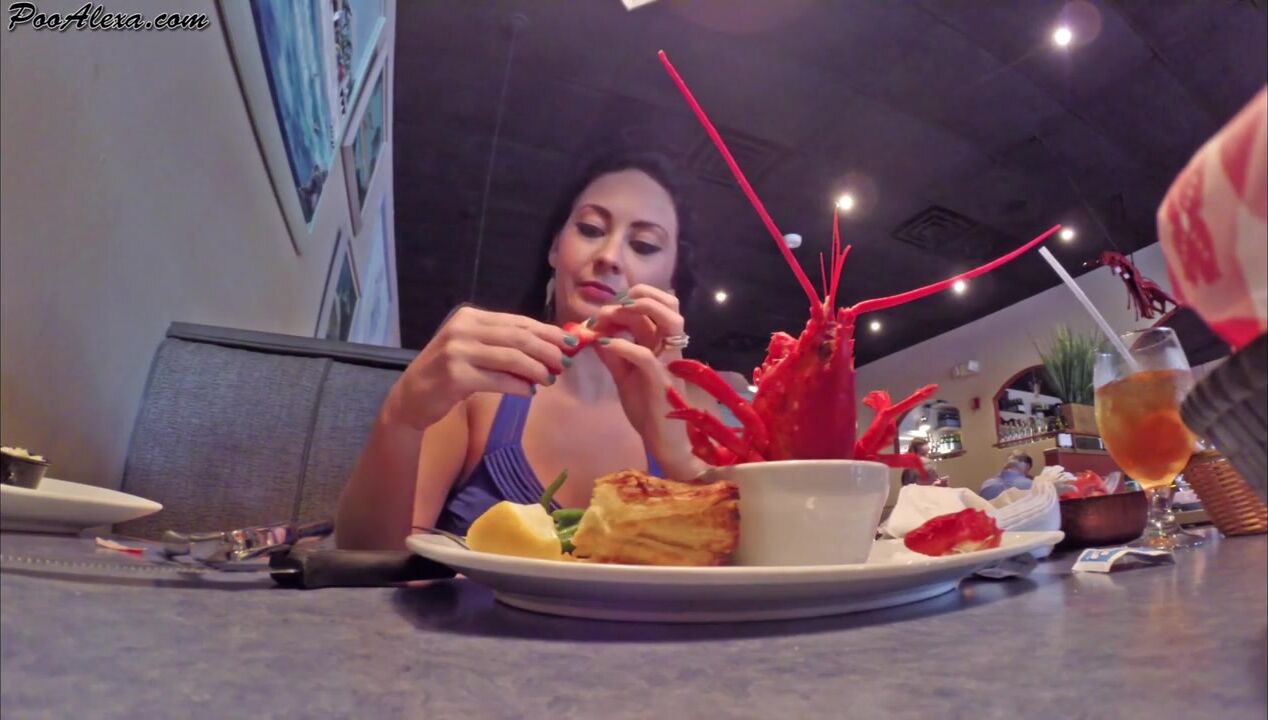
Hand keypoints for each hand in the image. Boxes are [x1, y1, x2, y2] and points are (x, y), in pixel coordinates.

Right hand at [388, 306, 567, 429]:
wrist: (411, 397)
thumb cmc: (448, 372)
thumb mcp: (473, 348)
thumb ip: (504, 344)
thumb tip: (551, 348)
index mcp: (470, 316)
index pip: (518, 321)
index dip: (547, 332)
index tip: (570, 342)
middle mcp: (463, 329)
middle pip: (519, 337)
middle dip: (548, 350)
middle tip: (564, 364)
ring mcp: (458, 351)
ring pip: (512, 358)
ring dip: (537, 370)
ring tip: (549, 379)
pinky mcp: (456, 376)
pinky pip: (499, 380)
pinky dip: (519, 386)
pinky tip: (529, 392)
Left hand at [586, 286, 701, 480]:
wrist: (662, 441)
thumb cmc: (648, 409)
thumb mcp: (625, 376)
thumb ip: (613, 355)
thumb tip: (595, 334)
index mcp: (663, 344)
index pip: (657, 306)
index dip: (631, 299)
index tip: (604, 310)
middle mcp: (671, 348)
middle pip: (669, 303)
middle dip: (639, 295)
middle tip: (609, 307)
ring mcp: (670, 362)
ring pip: (670, 320)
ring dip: (640, 309)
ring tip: (612, 315)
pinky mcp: (662, 381)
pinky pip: (645, 355)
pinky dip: (623, 345)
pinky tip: (604, 345)